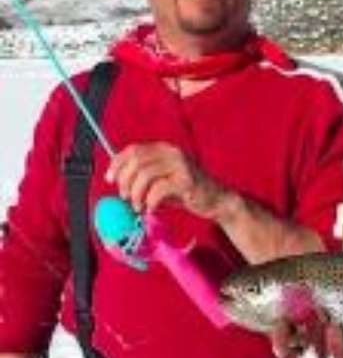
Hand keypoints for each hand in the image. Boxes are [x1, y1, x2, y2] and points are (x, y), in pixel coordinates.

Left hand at [106, 143, 230, 218]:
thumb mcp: (162, 180)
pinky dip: (150, 201)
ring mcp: (180, 165)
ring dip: (136, 193)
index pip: (133, 149)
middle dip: (125, 180)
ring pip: (145, 174)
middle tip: (125, 197)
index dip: (117, 164)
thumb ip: (143, 176)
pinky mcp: (187, 181)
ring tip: (137, 206)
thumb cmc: (186, 192)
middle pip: (136, 160)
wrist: (216, 200)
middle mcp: (172, 152)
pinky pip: (159, 189)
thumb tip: (117, 181)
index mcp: (164, 149)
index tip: (110, 180)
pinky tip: (151, 209)